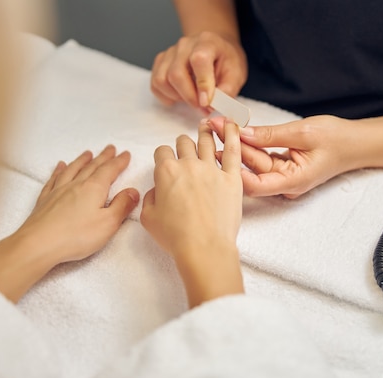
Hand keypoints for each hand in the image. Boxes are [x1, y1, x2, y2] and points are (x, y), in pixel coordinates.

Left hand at [0, 145, 138, 301]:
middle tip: (110, 148)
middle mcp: (76, 185)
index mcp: (94, 189)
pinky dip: (59, 170)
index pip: (109, 171)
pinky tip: (60, 166)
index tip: (125, 154)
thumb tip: (133, 192)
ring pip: (73, 169)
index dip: (119, 162)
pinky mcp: (45, 200)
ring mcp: (59, 191)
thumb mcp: (108, 224)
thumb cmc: (76, 236)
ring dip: (82, 160)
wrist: (39, 244)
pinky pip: (54, 179)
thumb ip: (122, 206)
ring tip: (88, 153)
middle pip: (92, 167)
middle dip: (103, 157)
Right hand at [141, 120, 243, 306]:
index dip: (163, 156)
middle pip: (184, 143)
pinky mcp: (232, 178)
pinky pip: (234, 150)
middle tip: (186, 149)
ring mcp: (212, 169)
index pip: (162, 151)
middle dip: (183, 144)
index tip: (166, 161)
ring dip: (205, 132)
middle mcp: (188, 165)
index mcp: (166, 172)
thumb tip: (157, 190)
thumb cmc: (176, 237)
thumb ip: (150, 198)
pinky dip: (234, 134)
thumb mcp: (148, 218)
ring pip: (207, 141)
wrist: (204, 248)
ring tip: (208, 125)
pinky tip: (234, 124)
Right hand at [150, 32, 247, 109]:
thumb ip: (228, 89)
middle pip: (176, 74)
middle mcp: (185, 44)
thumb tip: (214, 105)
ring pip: (162, 80)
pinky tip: (180, 96)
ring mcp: (170, 52)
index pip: (199, 60)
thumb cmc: (225, 61)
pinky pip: (156, 84)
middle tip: (203, 107)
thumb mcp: (237, 73)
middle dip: (189, 97)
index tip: (206, 102)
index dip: (202, 83)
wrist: (215, 49)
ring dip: (177, 97)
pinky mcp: (161, 62)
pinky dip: (166, 96)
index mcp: (207, 42)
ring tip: (193, 99)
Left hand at [209, 115, 355, 198]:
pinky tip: (232, 129)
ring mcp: (282, 176)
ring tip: (217, 123)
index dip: (233, 169)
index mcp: (292, 182)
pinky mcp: (280, 166)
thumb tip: (242, 133)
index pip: (255, 185)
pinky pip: (260, 156)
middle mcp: (284, 184)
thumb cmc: (336, 139)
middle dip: (230, 148)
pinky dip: (248, 143)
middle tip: (212, 125)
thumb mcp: (303, 133)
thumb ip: (271, 135)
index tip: (217, 149)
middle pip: (250, 171)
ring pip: (253, 162)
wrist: (355, 143)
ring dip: (236, 143)